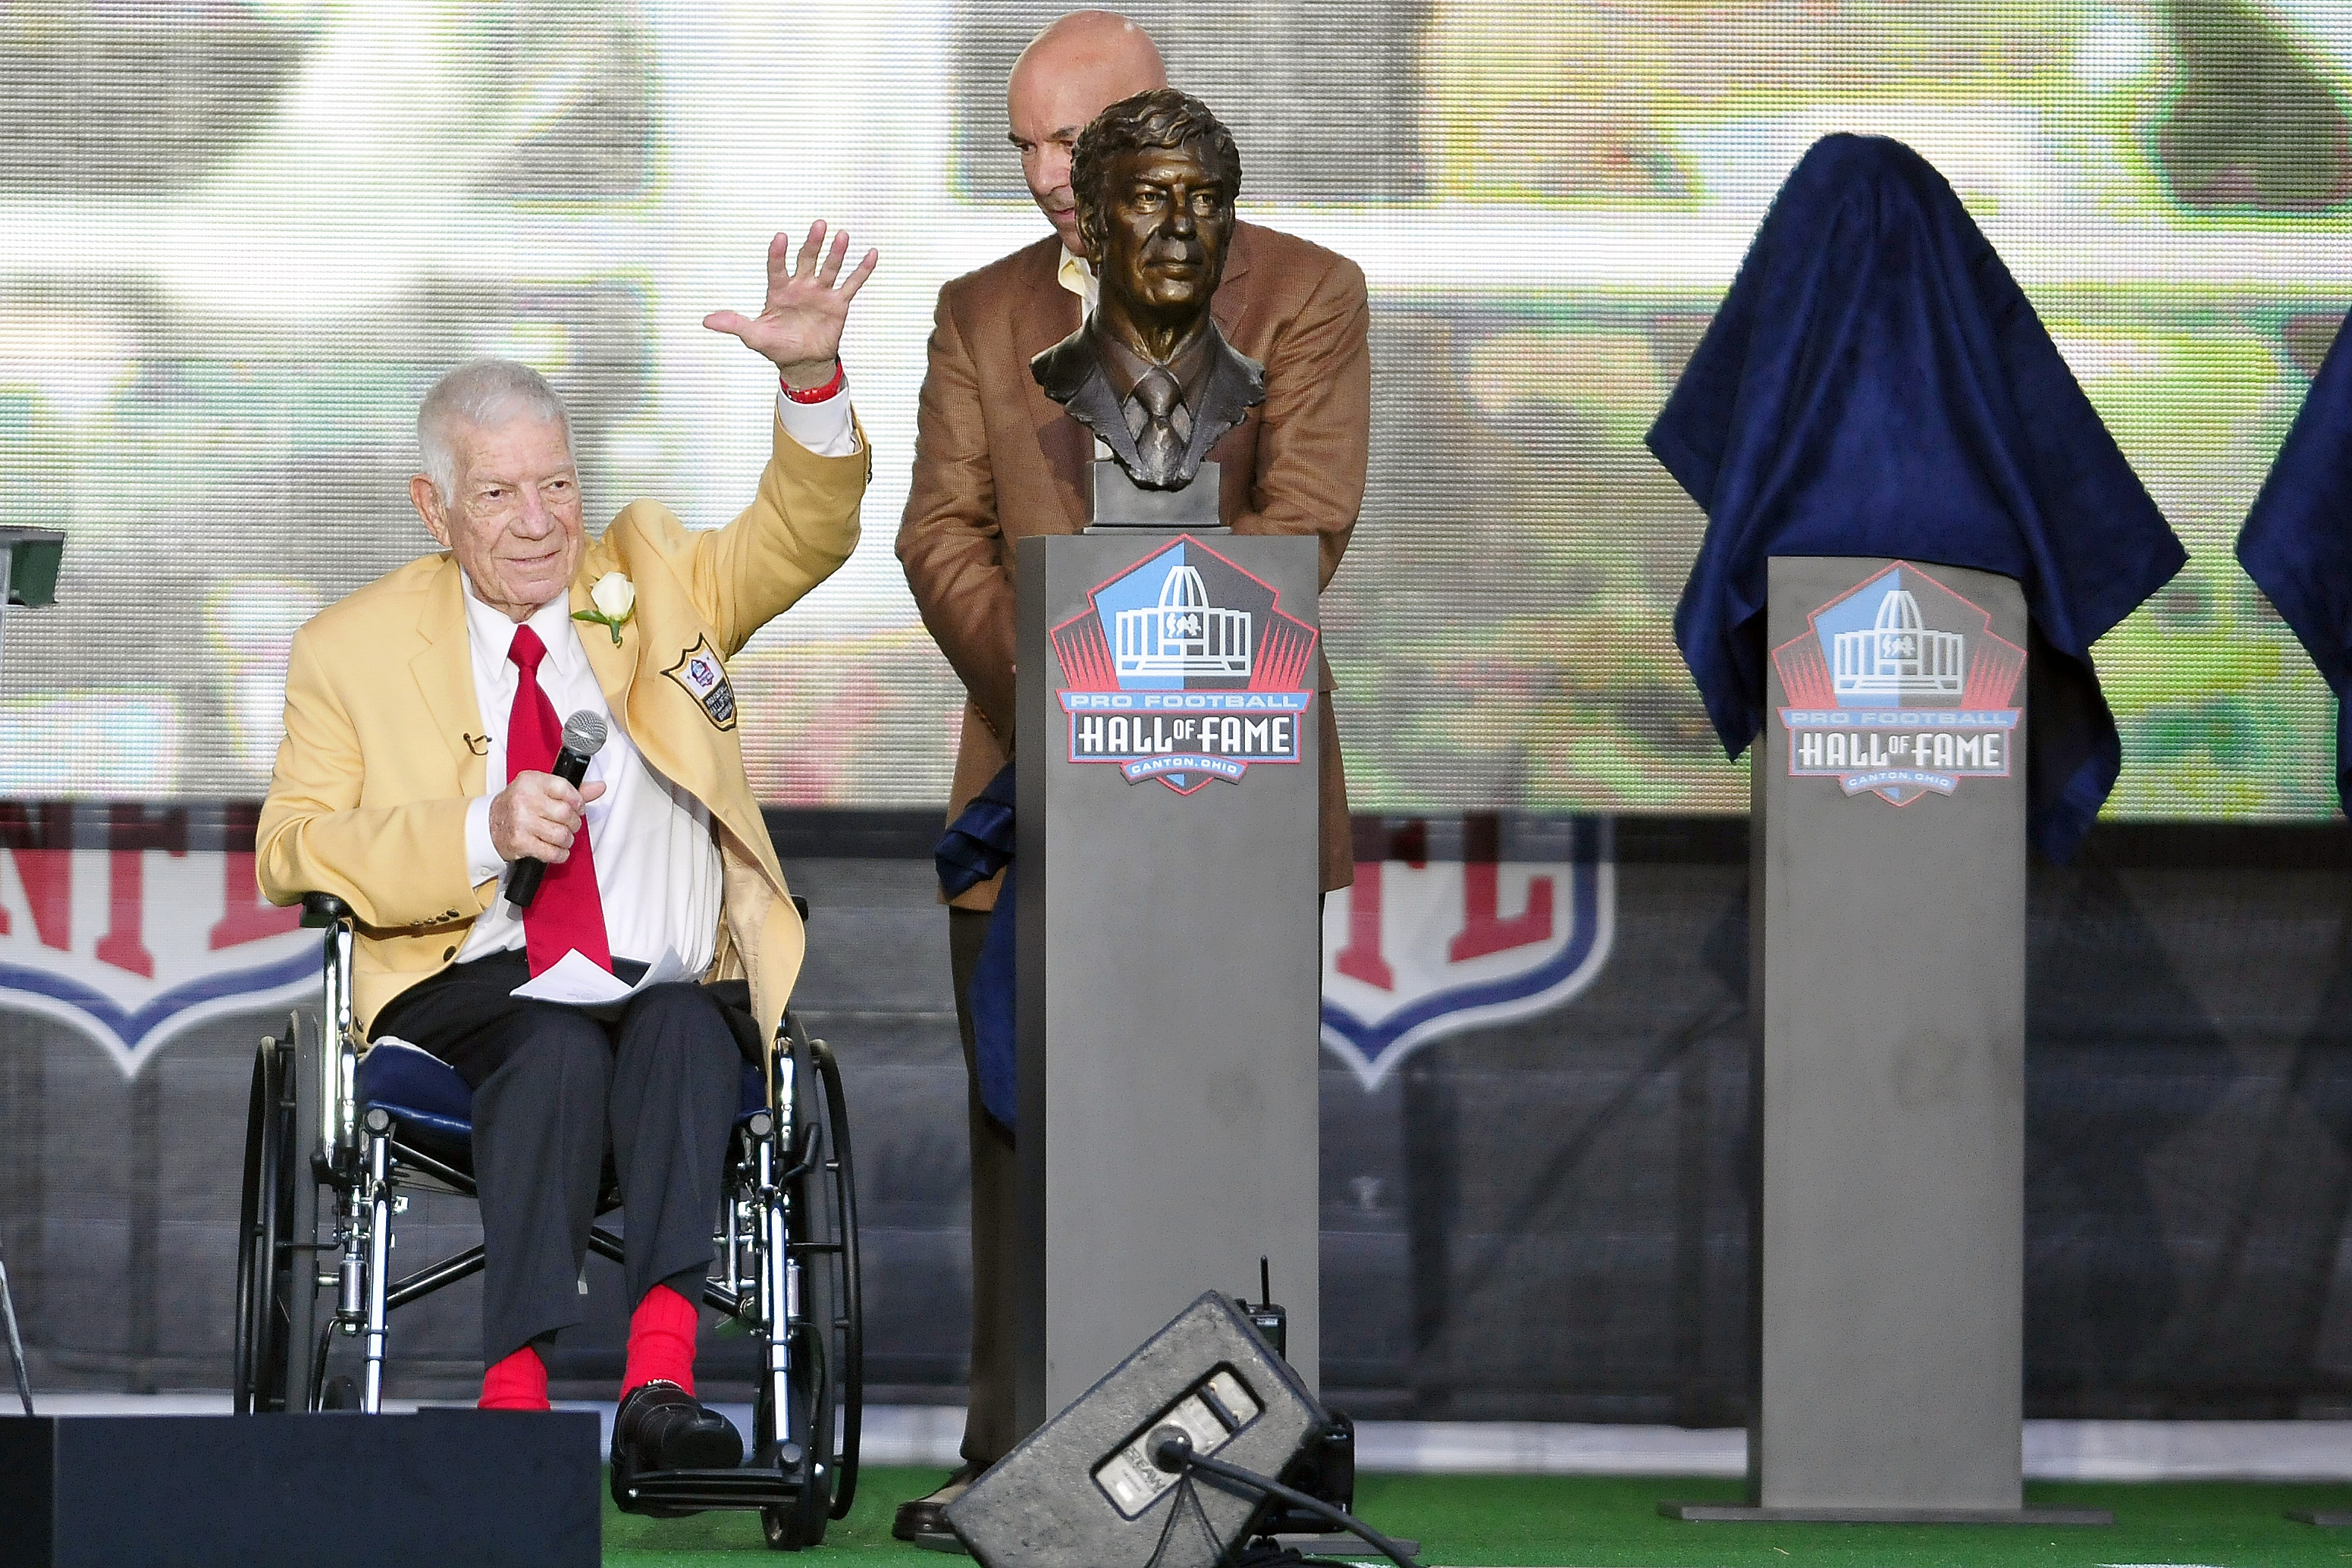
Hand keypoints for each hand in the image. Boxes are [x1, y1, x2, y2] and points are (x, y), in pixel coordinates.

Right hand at [490, 773, 607, 863]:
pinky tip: (556, 849)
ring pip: (561, 834)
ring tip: (561, 837)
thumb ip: (572, 790)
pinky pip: (551, 852)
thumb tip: (600, 787)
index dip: (577, 801)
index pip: (565, 788)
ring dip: (567, 839)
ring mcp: (521, 822)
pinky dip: (559, 854)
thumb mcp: (542, 790)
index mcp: (531, 782)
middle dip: (573, 823)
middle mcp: (525, 799)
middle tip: (569, 824)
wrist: (489, 825)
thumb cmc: (519, 806)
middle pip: (566, 813)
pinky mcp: (520, 842)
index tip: (577, 807)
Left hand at [703, 220, 879, 387]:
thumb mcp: (753, 336)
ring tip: (842, 235)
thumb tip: (707, 320)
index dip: (778, 254)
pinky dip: (862, 270)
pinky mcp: (838, 303)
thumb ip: (734, 324)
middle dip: (812, 243)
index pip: (777, 267)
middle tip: (819, 226)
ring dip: (836, 252)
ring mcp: (821, 292)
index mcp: (779, 291)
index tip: (780, 238)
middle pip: (807, 259)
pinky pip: (851, 284)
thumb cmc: (777, 346)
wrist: (802, 362)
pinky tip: (871, 253)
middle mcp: (801, 286)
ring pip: (829, 268)